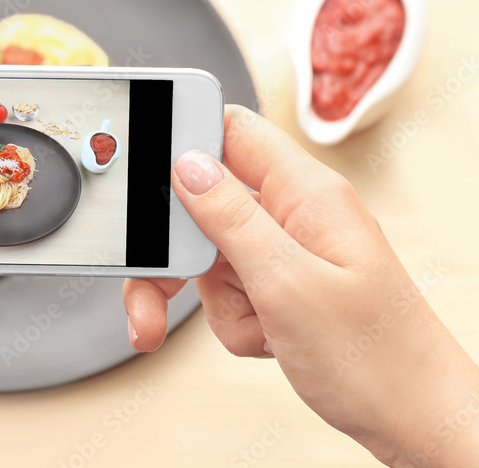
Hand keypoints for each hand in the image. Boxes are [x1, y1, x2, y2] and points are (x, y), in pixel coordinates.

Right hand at [124, 106, 478, 466]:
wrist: (412, 422)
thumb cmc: (377, 360)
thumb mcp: (288, 284)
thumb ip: (231, 219)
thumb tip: (185, 165)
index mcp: (306, 193)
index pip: (231, 131)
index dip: (182, 141)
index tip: (141, 177)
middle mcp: (295, 214)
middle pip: (205, 203)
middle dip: (176, 252)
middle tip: (156, 290)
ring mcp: (287, 251)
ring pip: (210, 253)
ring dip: (211, 298)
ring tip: (244, 329)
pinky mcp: (281, 285)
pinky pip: (228, 290)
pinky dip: (233, 320)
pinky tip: (266, 339)